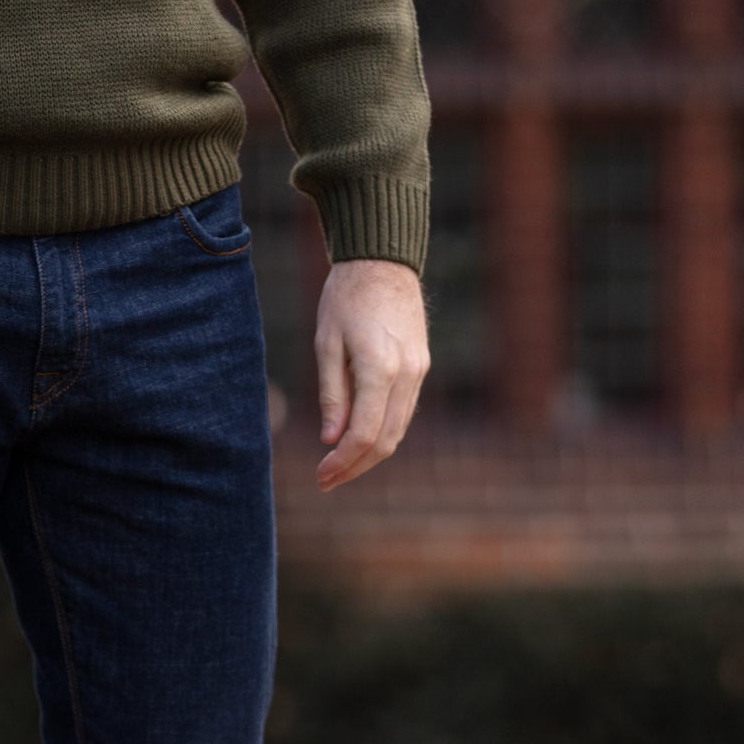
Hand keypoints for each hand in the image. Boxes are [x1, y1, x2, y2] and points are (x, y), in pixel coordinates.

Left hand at [314, 258, 429, 491]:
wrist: (382, 262)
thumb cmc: (345, 297)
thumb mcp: (326, 342)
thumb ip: (331, 393)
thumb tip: (331, 439)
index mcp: (379, 367)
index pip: (364, 433)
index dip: (342, 462)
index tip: (321, 475)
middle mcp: (406, 373)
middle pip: (386, 440)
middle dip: (356, 467)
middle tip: (326, 481)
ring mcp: (419, 371)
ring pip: (399, 429)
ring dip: (371, 455)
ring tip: (339, 467)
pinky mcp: (422, 366)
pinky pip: (404, 411)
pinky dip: (384, 432)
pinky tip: (359, 439)